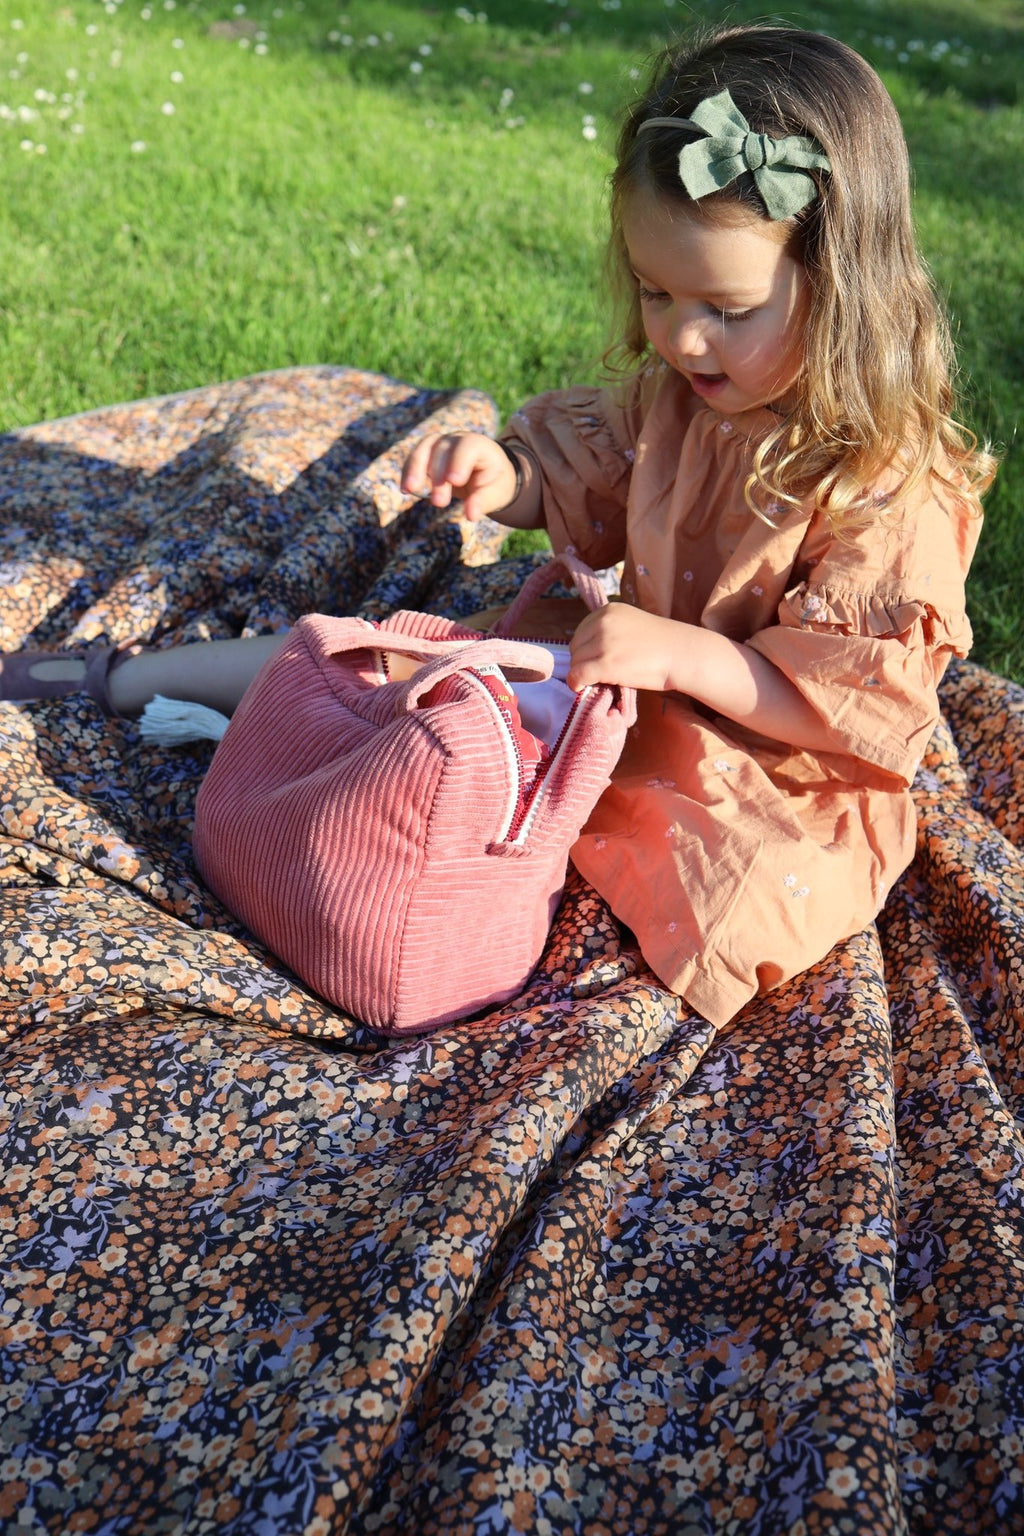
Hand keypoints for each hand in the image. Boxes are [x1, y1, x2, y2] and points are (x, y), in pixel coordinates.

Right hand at [400, 432, 516, 523]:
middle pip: (443, 449)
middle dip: (438, 475)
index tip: (454, 481)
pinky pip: (415, 457)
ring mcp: (442, 443)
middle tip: (439, 503)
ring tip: (409, 489)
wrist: (487, 473)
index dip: (459, 461)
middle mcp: (458, 439)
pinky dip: (408, 471)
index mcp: (480, 445)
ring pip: (425, 447)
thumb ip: (483, 502)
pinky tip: (405, 490)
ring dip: (415, 468)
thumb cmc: (494, 482)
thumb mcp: (496, 493)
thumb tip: (470, 515)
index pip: (468, 446)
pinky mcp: (429, 453)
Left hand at [567, 603, 682, 692]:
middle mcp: (603, 622)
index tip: (598, 659)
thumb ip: (610, 631)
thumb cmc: (663, 644)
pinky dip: (576, 683)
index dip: (586, 648)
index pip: (581, 631)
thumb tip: (588, 651)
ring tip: (600, 680)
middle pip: (576, 646)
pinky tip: (583, 688)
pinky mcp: (605, 663)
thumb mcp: (631, 624)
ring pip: (575, 662)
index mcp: (608, 610)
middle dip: (584, 660)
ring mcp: (603, 642)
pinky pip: (577, 675)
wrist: (682, 654)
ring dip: (583, 673)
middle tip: (600, 672)